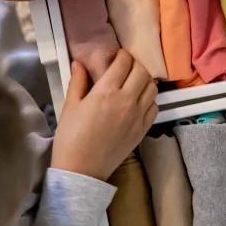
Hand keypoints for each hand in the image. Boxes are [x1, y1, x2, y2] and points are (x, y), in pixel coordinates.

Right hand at [52, 51, 158, 180]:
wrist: (82, 170)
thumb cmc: (71, 137)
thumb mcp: (70, 106)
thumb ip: (78, 81)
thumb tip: (80, 63)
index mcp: (106, 91)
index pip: (124, 63)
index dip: (122, 55)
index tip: (118, 56)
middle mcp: (127, 100)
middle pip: (142, 71)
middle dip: (134, 65)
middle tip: (126, 67)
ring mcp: (138, 115)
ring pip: (152, 87)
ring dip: (144, 80)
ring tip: (134, 82)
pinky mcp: (143, 129)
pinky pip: (155, 106)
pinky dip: (149, 99)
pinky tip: (139, 101)